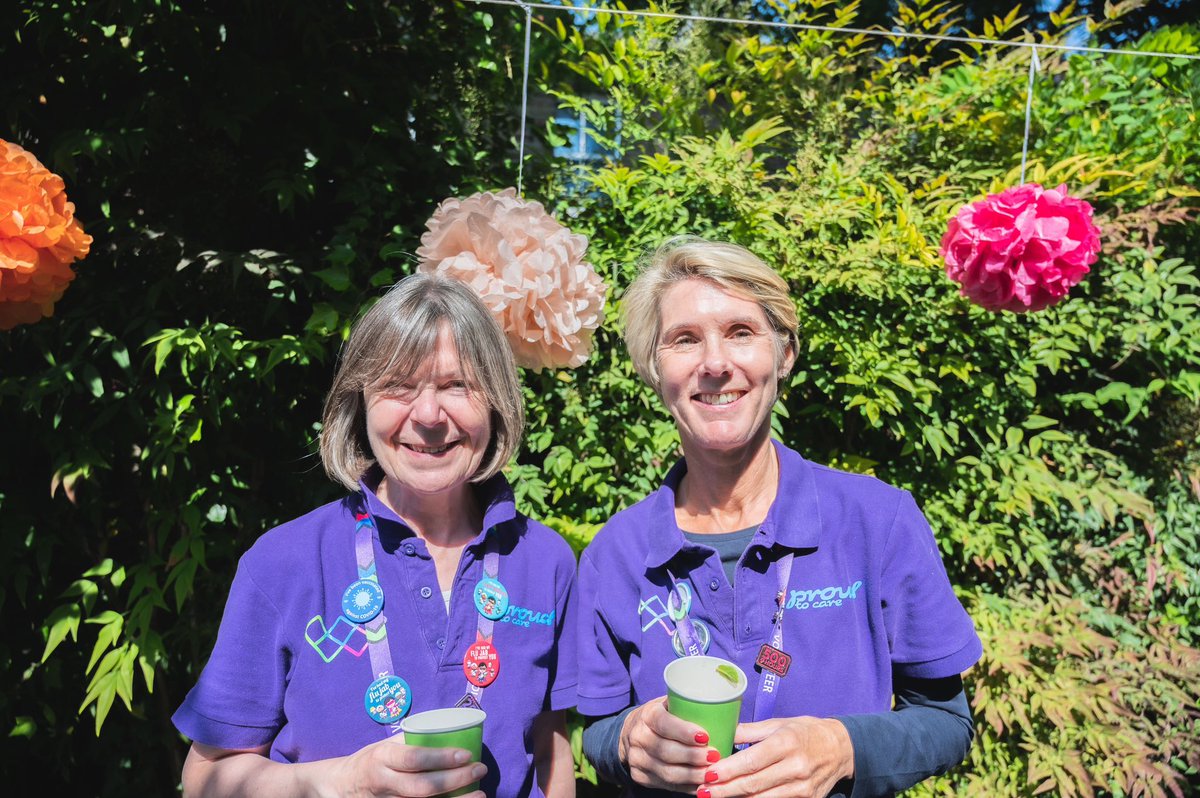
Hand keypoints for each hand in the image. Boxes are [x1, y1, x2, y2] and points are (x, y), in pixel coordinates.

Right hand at [326, 734, 486, 797]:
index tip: (466, 754)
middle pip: (423, 787)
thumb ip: (412, 740)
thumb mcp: (384, 745)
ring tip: (480, 795)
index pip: (414, 759)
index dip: (442, 758)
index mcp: (383, 758)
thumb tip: (448, 730)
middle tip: (479, 769)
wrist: (340, 787)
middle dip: (455, 780)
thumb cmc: (370, 761)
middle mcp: (384, 783)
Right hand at [619, 697, 717, 791]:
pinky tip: (701, 784)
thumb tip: (741, 730)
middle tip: (715, 757)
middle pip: (667, 751)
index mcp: (648, 714)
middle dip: (693, 757)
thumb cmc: (663, 717)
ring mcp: (637, 759)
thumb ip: (701, 714)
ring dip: (693, 775)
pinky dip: (687, 786)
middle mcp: (639, 736)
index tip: (705, 737)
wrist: (632, 732)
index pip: (664, 723)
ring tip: (712, 774)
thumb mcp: (674, 707)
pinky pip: (666, 785)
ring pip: (667, 772)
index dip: (684, 732)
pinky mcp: (640, 776)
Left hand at [699, 717, 853, 797]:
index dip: (727, 770)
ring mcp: (802, 787)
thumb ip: (748, 731)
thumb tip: (719, 732)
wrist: (840, 748)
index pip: (751, 761)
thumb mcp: (778, 724)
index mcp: (786, 742)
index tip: (707, 774)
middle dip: (725, 790)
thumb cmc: (804, 731)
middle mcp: (795, 766)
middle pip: (753, 783)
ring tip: (713, 797)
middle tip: (702, 791)